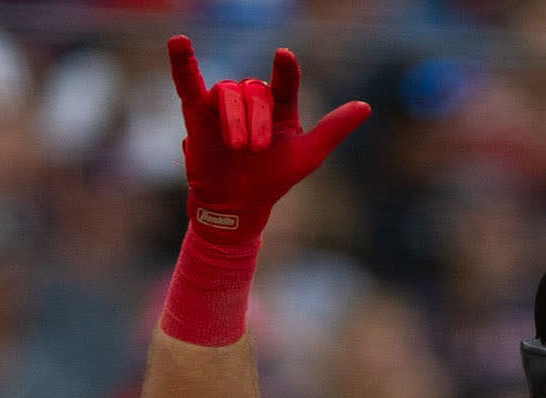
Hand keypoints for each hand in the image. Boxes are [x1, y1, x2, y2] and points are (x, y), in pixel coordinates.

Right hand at [169, 38, 368, 238]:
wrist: (237, 206)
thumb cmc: (273, 181)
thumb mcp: (308, 155)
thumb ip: (333, 129)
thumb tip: (366, 106)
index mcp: (280, 107)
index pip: (284, 81)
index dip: (285, 68)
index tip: (284, 55)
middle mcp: (252, 101)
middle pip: (255, 90)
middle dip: (256, 120)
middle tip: (256, 149)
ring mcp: (224, 105)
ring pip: (228, 91)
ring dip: (235, 118)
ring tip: (236, 146)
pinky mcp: (197, 112)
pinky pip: (188, 81)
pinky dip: (182, 63)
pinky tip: (179, 42)